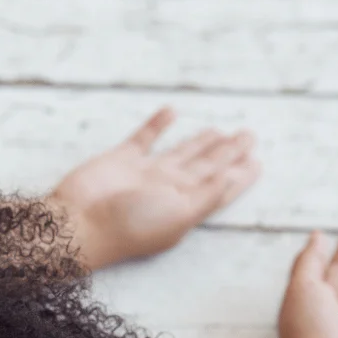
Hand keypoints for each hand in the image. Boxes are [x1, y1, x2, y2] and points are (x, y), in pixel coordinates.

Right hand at [48, 107, 259, 270]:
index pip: (219, 187)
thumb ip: (207, 193)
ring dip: (200, 142)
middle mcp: (168, 190)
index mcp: (185, 207)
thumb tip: (232, 175)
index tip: (258, 162)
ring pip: (181, 153)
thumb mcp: (179, 213)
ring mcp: (144, 175)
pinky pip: (145, 138)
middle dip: (228, 154)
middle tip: (248, 137)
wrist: (78, 223)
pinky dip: (157, 125)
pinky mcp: (121, 160)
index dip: (240, 175)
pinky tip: (171, 111)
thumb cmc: (129, 225)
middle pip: (206, 167)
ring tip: (220, 130)